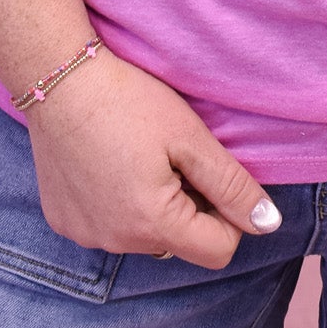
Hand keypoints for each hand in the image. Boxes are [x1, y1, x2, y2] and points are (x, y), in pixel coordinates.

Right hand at [23, 46, 282, 267]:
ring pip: (144, 235)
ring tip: (137, 154)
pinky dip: (117, 202)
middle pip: (179, 243)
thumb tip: (268, 224)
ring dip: (153, 206)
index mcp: (153, 225)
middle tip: (171, 155)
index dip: (228, 214)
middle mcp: (116, 243)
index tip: (210, 174)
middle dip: (188, 206)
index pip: (218, 251)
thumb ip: (232, 185)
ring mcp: (85, 236)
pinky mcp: (63, 222)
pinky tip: (107, 161)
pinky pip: (108, 226)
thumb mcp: (190, 136)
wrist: (58, 76)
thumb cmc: (128, 100)